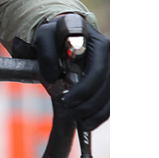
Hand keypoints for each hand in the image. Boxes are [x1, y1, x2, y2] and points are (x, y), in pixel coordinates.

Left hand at [17, 13, 108, 130]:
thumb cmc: (56, 34)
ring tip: (81, 124)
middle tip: (69, 114)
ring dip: (97, 114)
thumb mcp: (45, 36)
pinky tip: (88, 122)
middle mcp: (112, 57)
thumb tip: (53, 77)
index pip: (98, 72)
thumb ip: (46, 52)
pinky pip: (111, 101)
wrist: (65, 34)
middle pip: (107, 88)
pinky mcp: (110, 81)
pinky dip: (100, 114)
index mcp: (99, 45)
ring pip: (112, 97)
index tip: (66, 101)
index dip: (84, 90)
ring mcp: (113, 69)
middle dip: (88, 105)